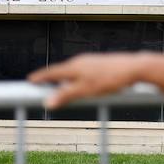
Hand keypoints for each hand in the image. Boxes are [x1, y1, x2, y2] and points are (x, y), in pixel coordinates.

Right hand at [28, 52, 148, 108]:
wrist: (134, 68)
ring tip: (57, 82)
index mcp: (74, 66)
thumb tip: (47, 103)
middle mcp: (81, 61)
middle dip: (50, 76)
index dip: (40, 77)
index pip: (52, 72)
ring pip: (73, 69)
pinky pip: (82, 70)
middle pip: (61, 70)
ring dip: (63, 76)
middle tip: (39, 81)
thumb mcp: (86, 91)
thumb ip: (67, 96)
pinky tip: (81, 81)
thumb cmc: (110, 79)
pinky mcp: (100, 63)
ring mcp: (91, 61)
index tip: (30, 79)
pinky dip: (75, 76)